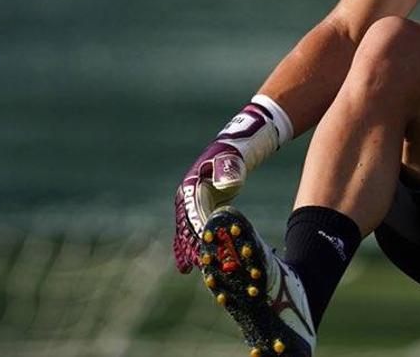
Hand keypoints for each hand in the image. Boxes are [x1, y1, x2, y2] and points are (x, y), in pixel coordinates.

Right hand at [172, 100, 288, 272]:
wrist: (233, 150)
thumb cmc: (233, 155)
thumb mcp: (231, 160)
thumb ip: (229, 171)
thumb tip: (229, 183)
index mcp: (191, 187)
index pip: (192, 214)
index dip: (196, 233)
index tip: (201, 249)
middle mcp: (186, 197)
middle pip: (186, 226)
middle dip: (189, 247)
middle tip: (195, 266)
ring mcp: (192, 204)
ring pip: (187, 231)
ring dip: (188, 250)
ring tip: (188, 270)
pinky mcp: (201, 209)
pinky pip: (195, 230)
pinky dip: (194, 245)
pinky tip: (194, 262)